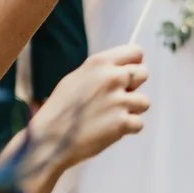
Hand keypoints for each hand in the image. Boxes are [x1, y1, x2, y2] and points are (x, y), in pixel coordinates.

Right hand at [32, 44, 152, 168]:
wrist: (49, 140)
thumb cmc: (61, 110)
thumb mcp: (76, 79)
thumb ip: (102, 72)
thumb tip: (125, 68)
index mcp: (99, 63)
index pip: (136, 52)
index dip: (134, 64)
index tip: (128, 76)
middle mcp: (112, 77)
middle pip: (143, 73)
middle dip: (133, 87)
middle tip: (115, 100)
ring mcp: (118, 100)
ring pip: (144, 102)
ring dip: (131, 111)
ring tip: (108, 117)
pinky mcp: (122, 122)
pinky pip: (138, 123)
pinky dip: (126, 129)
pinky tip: (107, 130)